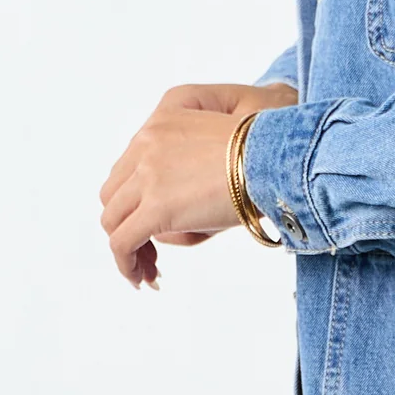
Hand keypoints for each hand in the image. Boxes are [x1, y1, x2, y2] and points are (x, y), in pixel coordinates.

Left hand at [99, 80, 298, 289]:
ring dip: (127, 246)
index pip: (133, 162)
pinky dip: (126, 264)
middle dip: (128, 221)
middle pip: (116, 191)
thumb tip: (182, 203)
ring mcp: (148, 174)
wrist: (282, 157)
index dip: (137, 196)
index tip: (153, 219)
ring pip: (113, 219)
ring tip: (147, 270)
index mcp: (165, 116)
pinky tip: (142, 279)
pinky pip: (123, 243)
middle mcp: (147, 140)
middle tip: (148, 248)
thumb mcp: (226, 137)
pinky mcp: (156, 207)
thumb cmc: (270, 147)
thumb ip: (194, 161)